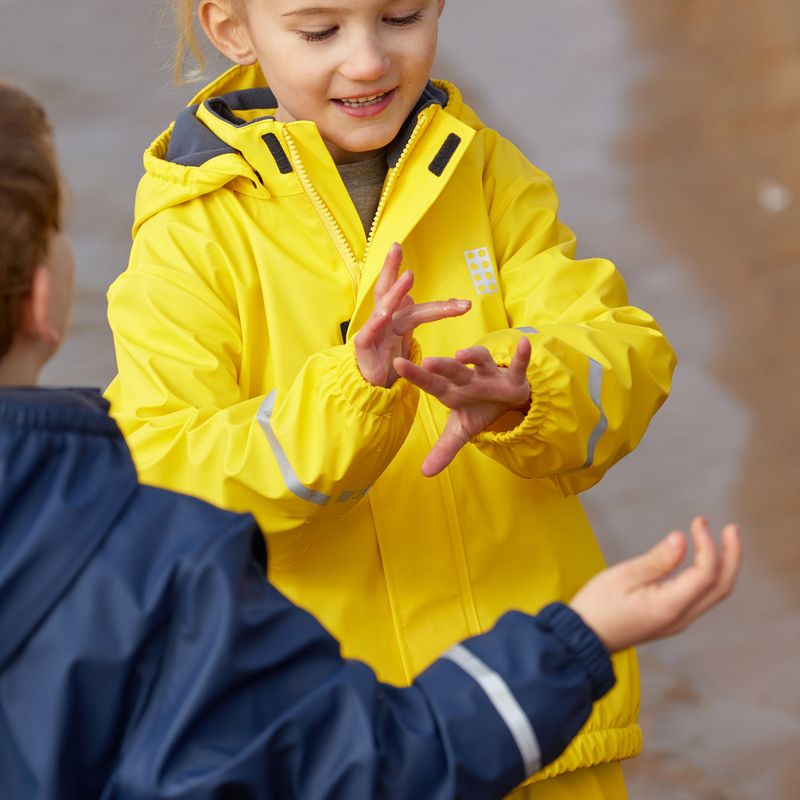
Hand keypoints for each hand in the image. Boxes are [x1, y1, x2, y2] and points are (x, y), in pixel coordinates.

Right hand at [353, 243, 470, 387]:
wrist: (370, 392)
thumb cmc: (386, 366)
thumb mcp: (401, 343)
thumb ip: (407, 322)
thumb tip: (410, 298)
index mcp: (394, 320)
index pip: (404, 297)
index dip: (409, 280)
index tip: (419, 264)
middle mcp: (382, 322)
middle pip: (387, 291)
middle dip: (391, 268)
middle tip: (396, 247)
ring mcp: (373, 333)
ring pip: (384, 309)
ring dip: (395, 292)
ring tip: (408, 277)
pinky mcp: (364, 348)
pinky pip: (370, 333)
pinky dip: (377, 322)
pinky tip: (385, 313)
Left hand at [393, 338, 531, 476]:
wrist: (507, 400)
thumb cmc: (478, 409)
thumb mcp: (461, 430)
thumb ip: (444, 450)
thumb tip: (425, 473)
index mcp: (452, 391)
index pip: (431, 384)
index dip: (416, 375)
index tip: (398, 364)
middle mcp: (468, 379)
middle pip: (453, 370)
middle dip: (442, 366)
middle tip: (427, 362)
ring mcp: (490, 375)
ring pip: (481, 360)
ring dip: (473, 355)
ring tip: (462, 354)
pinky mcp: (513, 378)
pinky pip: (517, 366)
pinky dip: (521, 357)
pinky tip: (523, 344)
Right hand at [569, 517, 741, 653]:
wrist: (584, 638)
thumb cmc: (598, 606)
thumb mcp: (623, 576)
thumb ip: (657, 560)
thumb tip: (681, 539)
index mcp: (670, 606)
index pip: (706, 573)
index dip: (707, 544)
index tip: (698, 521)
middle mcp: (682, 617)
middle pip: (722, 587)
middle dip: (732, 556)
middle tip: (732, 528)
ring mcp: (678, 621)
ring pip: (715, 593)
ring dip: (724, 565)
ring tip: (723, 540)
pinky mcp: (671, 619)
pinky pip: (702, 597)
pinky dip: (710, 575)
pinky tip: (702, 560)